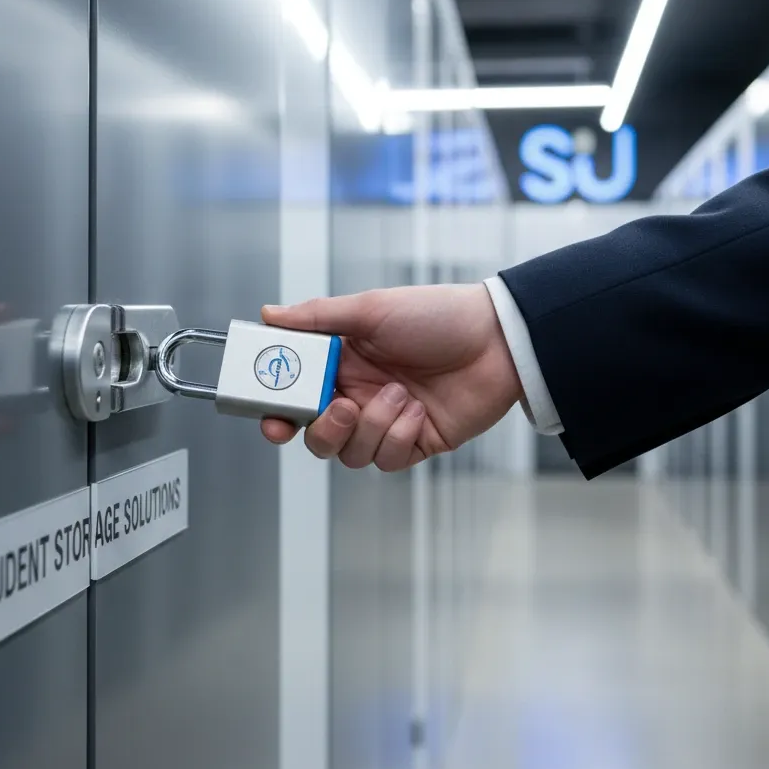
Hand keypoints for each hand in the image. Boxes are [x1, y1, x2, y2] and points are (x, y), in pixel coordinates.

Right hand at [260, 283, 522, 470]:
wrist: (499, 340)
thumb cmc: (438, 316)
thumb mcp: (371, 309)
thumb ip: (316, 318)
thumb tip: (269, 315)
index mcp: (341, 363)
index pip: (296, 397)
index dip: (277, 412)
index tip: (273, 419)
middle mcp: (358, 395)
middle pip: (317, 436)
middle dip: (324, 430)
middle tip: (343, 409)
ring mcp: (386, 422)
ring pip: (350, 452)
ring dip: (373, 426)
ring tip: (400, 395)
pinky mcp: (414, 442)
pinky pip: (388, 459)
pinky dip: (399, 436)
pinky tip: (418, 411)